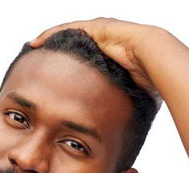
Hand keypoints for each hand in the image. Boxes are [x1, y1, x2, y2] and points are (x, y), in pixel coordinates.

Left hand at [29, 17, 160, 100]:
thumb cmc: (150, 79)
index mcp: (110, 55)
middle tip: (37, 63)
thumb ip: (121, 104)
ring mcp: (99, 32)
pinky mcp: (94, 27)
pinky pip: (65, 29)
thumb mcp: (130, 93)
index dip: (67, 68)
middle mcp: (103, 41)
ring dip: (48, 41)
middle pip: (71, 46)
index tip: (53, 78)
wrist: (156, 60)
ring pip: (66, 35)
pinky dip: (49, 35)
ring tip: (33, 49)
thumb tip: (119, 128)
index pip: (83, 60)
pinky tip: (36, 42)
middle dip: (54, 53)